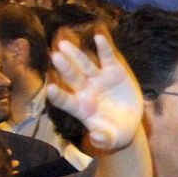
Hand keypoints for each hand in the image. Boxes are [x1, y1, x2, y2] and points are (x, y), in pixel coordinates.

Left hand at [46, 33, 141, 151]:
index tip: (50, 89)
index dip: (58, 96)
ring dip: (75, 54)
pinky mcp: (113, 71)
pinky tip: (99, 37)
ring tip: (65, 44)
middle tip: (55, 56)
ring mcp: (98, 79)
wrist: (127, 122)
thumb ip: (103, 140)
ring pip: (85, 65)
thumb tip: (97, 140)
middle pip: (72, 77)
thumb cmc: (115, 132)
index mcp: (80, 108)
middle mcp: (85, 90)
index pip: (65, 101)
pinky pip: (107, 58)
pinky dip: (104, 48)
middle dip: (64, 67)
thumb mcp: (111, 139)